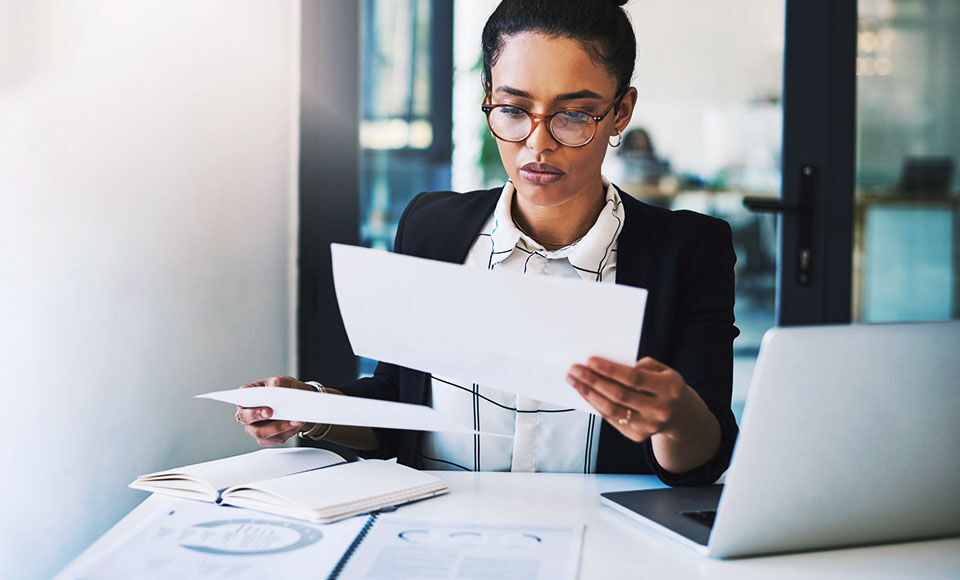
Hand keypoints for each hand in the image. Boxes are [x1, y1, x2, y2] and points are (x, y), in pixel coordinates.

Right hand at [235, 376, 313, 445]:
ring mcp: (254, 428)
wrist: (296, 402)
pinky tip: (296, 424)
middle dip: (258, 415)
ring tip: (294, 420)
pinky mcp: (266, 439)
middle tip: (270, 412)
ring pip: (261, 432)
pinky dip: (287, 432)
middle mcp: (247, 414)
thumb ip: (278, 382)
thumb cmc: (283, 390)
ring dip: (279, 426)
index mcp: (247, 397)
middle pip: (246, 417)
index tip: (257, 401)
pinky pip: (274, 438)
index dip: (245, 399)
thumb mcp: (282, 381)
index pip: (240, 398)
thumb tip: (276, 386)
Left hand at [566, 356, 720, 472]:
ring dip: (588, 394)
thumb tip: (606, 367)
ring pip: (611, 409)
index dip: (610, 370)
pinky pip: (611, 418)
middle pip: (619, 395)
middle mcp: (661, 410)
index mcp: (670, 389)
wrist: (679, 415)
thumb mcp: (662, 370)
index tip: (589, 360)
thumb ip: (639, 366)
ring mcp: (649, 426)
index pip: (634, 378)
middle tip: (574, 369)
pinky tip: (584, 393)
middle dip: (593, 381)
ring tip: (573, 380)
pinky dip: (595, 404)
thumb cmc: (665, 385)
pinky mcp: (638, 436)